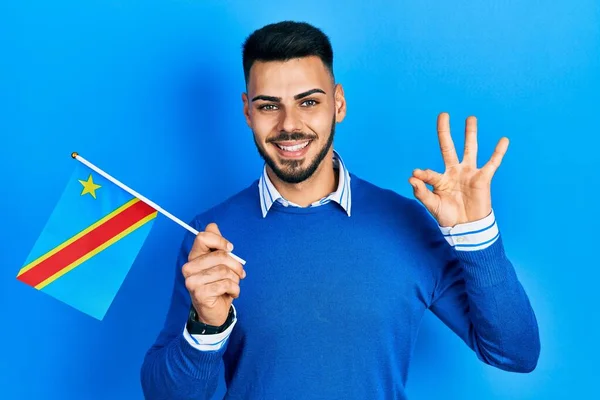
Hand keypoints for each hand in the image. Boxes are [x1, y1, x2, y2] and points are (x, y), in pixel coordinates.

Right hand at [182, 223, 245, 325]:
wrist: (215, 312)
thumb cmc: (218, 285)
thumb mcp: (219, 263)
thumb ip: (216, 244)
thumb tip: (212, 225)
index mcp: (194, 256)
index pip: (203, 237)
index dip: (221, 241)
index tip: (230, 249)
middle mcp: (189, 268)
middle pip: (219, 255)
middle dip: (235, 265)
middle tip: (240, 274)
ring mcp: (192, 281)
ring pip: (224, 271)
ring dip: (236, 279)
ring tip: (234, 285)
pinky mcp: (199, 294)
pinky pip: (225, 284)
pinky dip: (235, 290)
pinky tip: (233, 294)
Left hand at [409, 112, 508, 226]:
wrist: (467, 227)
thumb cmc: (448, 216)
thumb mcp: (432, 205)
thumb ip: (422, 192)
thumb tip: (411, 177)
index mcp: (440, 179)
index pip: (429, 172)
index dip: (422, 175)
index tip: (416, 174)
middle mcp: (454, 172)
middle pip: (448, 147)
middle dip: (445, 131)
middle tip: (443, 114)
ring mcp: (469, 173)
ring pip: (470, 149)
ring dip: (470, 134)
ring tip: (470, 118)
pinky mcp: (483, 178)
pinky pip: (492, 163)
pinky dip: (498, 152)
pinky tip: (503, 140)